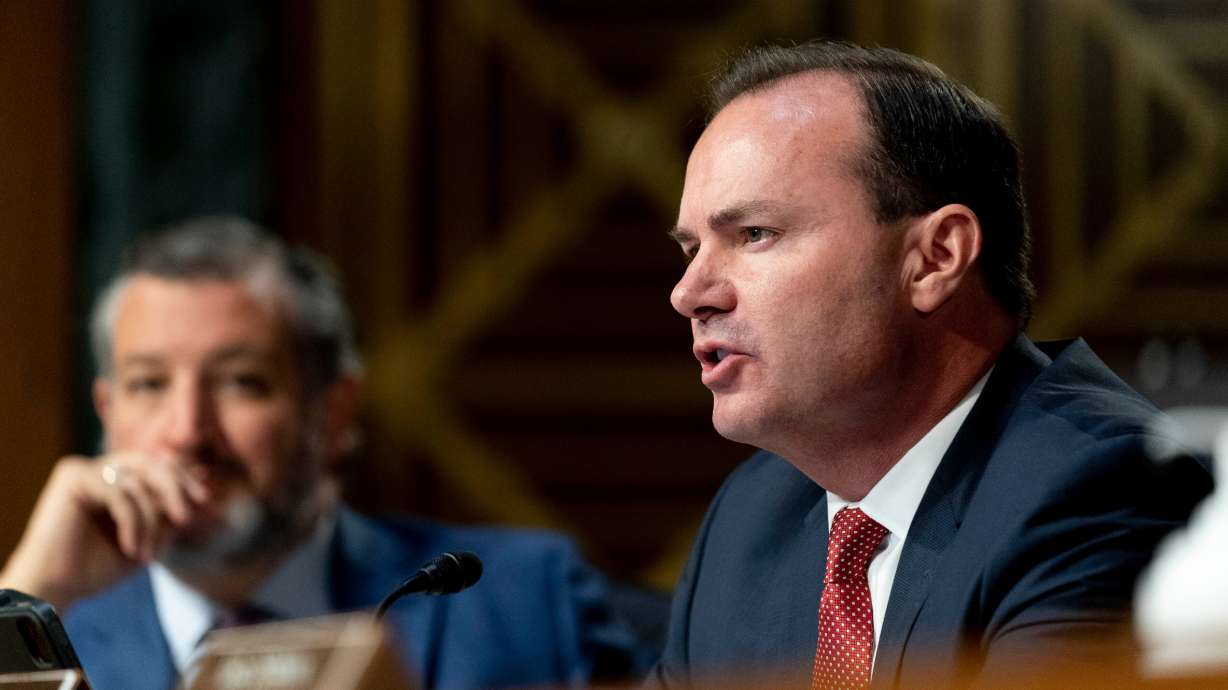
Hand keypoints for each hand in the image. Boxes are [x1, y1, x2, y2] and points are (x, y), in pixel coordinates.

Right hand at [0, 453, 209, 611]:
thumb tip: (207, 483)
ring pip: (139, 482)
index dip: (184, 479)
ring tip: (146, 555)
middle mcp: (100, 468)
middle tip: (186, 517)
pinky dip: (132, 524)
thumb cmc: (97, 568)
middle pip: (153, 463)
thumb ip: (171, 513)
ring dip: (150, 522)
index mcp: (116, 479)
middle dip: (176, 489)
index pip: (159, 464)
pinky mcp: (72, 477)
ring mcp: (85, 469)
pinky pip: (120, 494)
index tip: (204, 501)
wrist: (56, 589)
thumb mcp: (148, 538)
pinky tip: (130, 550)